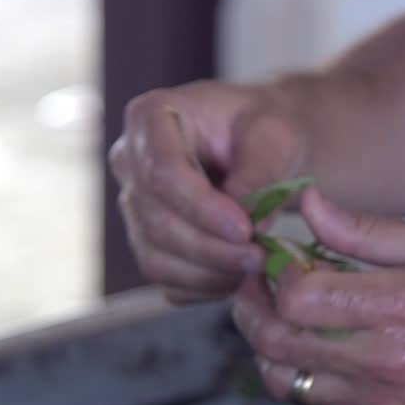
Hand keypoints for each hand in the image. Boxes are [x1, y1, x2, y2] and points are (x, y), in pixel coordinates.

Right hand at [108, 79, 311, 304]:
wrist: (263, 148)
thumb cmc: (266, 129)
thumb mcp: (274, 135)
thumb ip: (259, 173)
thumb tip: (246, 222)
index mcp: (151, 117)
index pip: (162, 172)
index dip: (201, 208)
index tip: (245, 229)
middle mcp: (130, 162)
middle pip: (156, 221)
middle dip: (211, 248)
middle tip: (259, 256)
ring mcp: (134, 206)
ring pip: (155, 258)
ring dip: (209, 273)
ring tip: (255, 265)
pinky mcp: (146, 241)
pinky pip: (165, 279)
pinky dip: (203, 287)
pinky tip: (237, 274)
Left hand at [231, 188, 404, 404]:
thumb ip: (370, 233)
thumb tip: (309, 207)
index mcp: (403, 308)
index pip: (298, 297)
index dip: (273, 274)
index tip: (274, 256)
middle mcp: (386, 363)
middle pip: (277, 342)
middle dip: (251, 310)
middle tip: (253, 287)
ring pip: (285, 383)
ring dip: (268, 348)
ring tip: (280, 319)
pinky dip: (303, 376)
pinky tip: (319, 349)